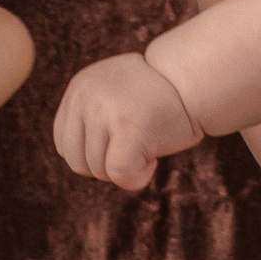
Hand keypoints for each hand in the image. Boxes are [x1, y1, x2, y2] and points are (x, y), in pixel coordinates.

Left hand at [53, 52, 204, 189]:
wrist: (197, 81)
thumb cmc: (162, 98)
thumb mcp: (115, 96)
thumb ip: (92, 119)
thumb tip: (76, 163)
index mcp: (79, 88)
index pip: (64, 143)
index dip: (93, 155)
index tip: (121, 142)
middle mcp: (85, 96)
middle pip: (77, 161)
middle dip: (106, 166)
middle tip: (136, 148)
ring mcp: (103, 110)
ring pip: (98, 171)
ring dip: (127, 170)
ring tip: (148, 144)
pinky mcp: (126, 127)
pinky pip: (119, 174)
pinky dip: (138, 178)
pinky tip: (154, 160)